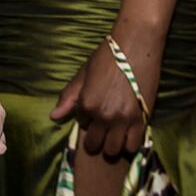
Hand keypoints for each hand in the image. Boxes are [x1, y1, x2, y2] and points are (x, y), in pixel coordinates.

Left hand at [50, 23, 162, 159]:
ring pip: (113, 150)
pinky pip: (133, 146)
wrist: (136, 45)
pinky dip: (129, 143)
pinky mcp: (141, 120)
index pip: (81, 124)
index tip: (95, 109)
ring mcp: (123, 120)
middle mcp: (103, 116)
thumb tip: (53, 116)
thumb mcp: (84, 74)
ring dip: (112, 144)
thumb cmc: (108, 56)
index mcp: (86, 104)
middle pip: (95, 145)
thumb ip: (69, 97)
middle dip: (96, 138)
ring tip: (115, 132)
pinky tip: (128, 133)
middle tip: (102, 128)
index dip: (87, 118)